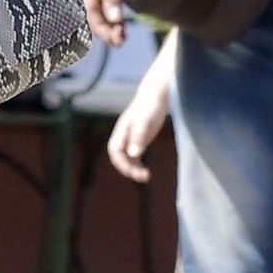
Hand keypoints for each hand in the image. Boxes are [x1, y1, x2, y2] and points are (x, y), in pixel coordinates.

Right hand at [73, 0, 126, 46]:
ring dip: (110, 23)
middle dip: (106, 30)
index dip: (104, 30)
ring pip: (98, 10)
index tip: (119, 42)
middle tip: (122, 41)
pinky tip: (120, 21)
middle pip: (92, 16)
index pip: (90, 15)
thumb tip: (113, 20)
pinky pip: (102, 1)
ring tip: (122, 35)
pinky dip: (111, 12)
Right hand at [107, 64, 170, 181]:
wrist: (157, 95)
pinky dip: (137, 165)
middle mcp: (124, 135)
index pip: (115, 150)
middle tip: (143, 177)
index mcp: (122, 130)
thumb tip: (134, 155)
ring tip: (146, 177)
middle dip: (127, 168)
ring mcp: (131, 138)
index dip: (121, 162)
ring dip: (133, 169)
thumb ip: (139, 137)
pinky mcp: (139, 140)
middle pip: (119, 157)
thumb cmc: (151, 106)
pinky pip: (134, 156)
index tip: (133, 171)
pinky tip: (146, 172)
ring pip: (126, 158)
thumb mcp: (145, 121)